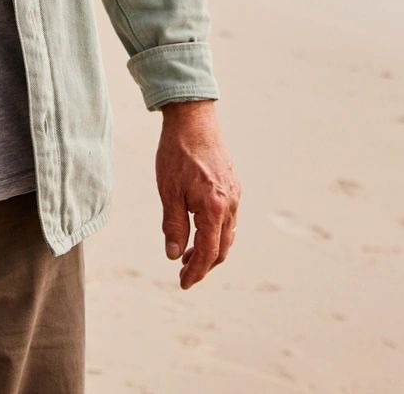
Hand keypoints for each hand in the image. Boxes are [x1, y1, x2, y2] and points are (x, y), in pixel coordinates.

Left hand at [155, 99, 239, 288]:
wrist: (193, 120)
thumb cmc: (177, 153)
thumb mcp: (168, 191)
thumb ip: (174, 226)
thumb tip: (174, 256)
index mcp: (214, 208)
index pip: (208, 252)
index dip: (196, 272)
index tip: (183, 283)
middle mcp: (230, 204)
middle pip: (222, 248)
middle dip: (205, 265)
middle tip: (184, 273)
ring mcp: (234, 194)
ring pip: (227, 234)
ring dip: (211, 249)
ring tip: (189, 254)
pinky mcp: (233, 186)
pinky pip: (229, 219)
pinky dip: (216, 232)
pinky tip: (200, 230)